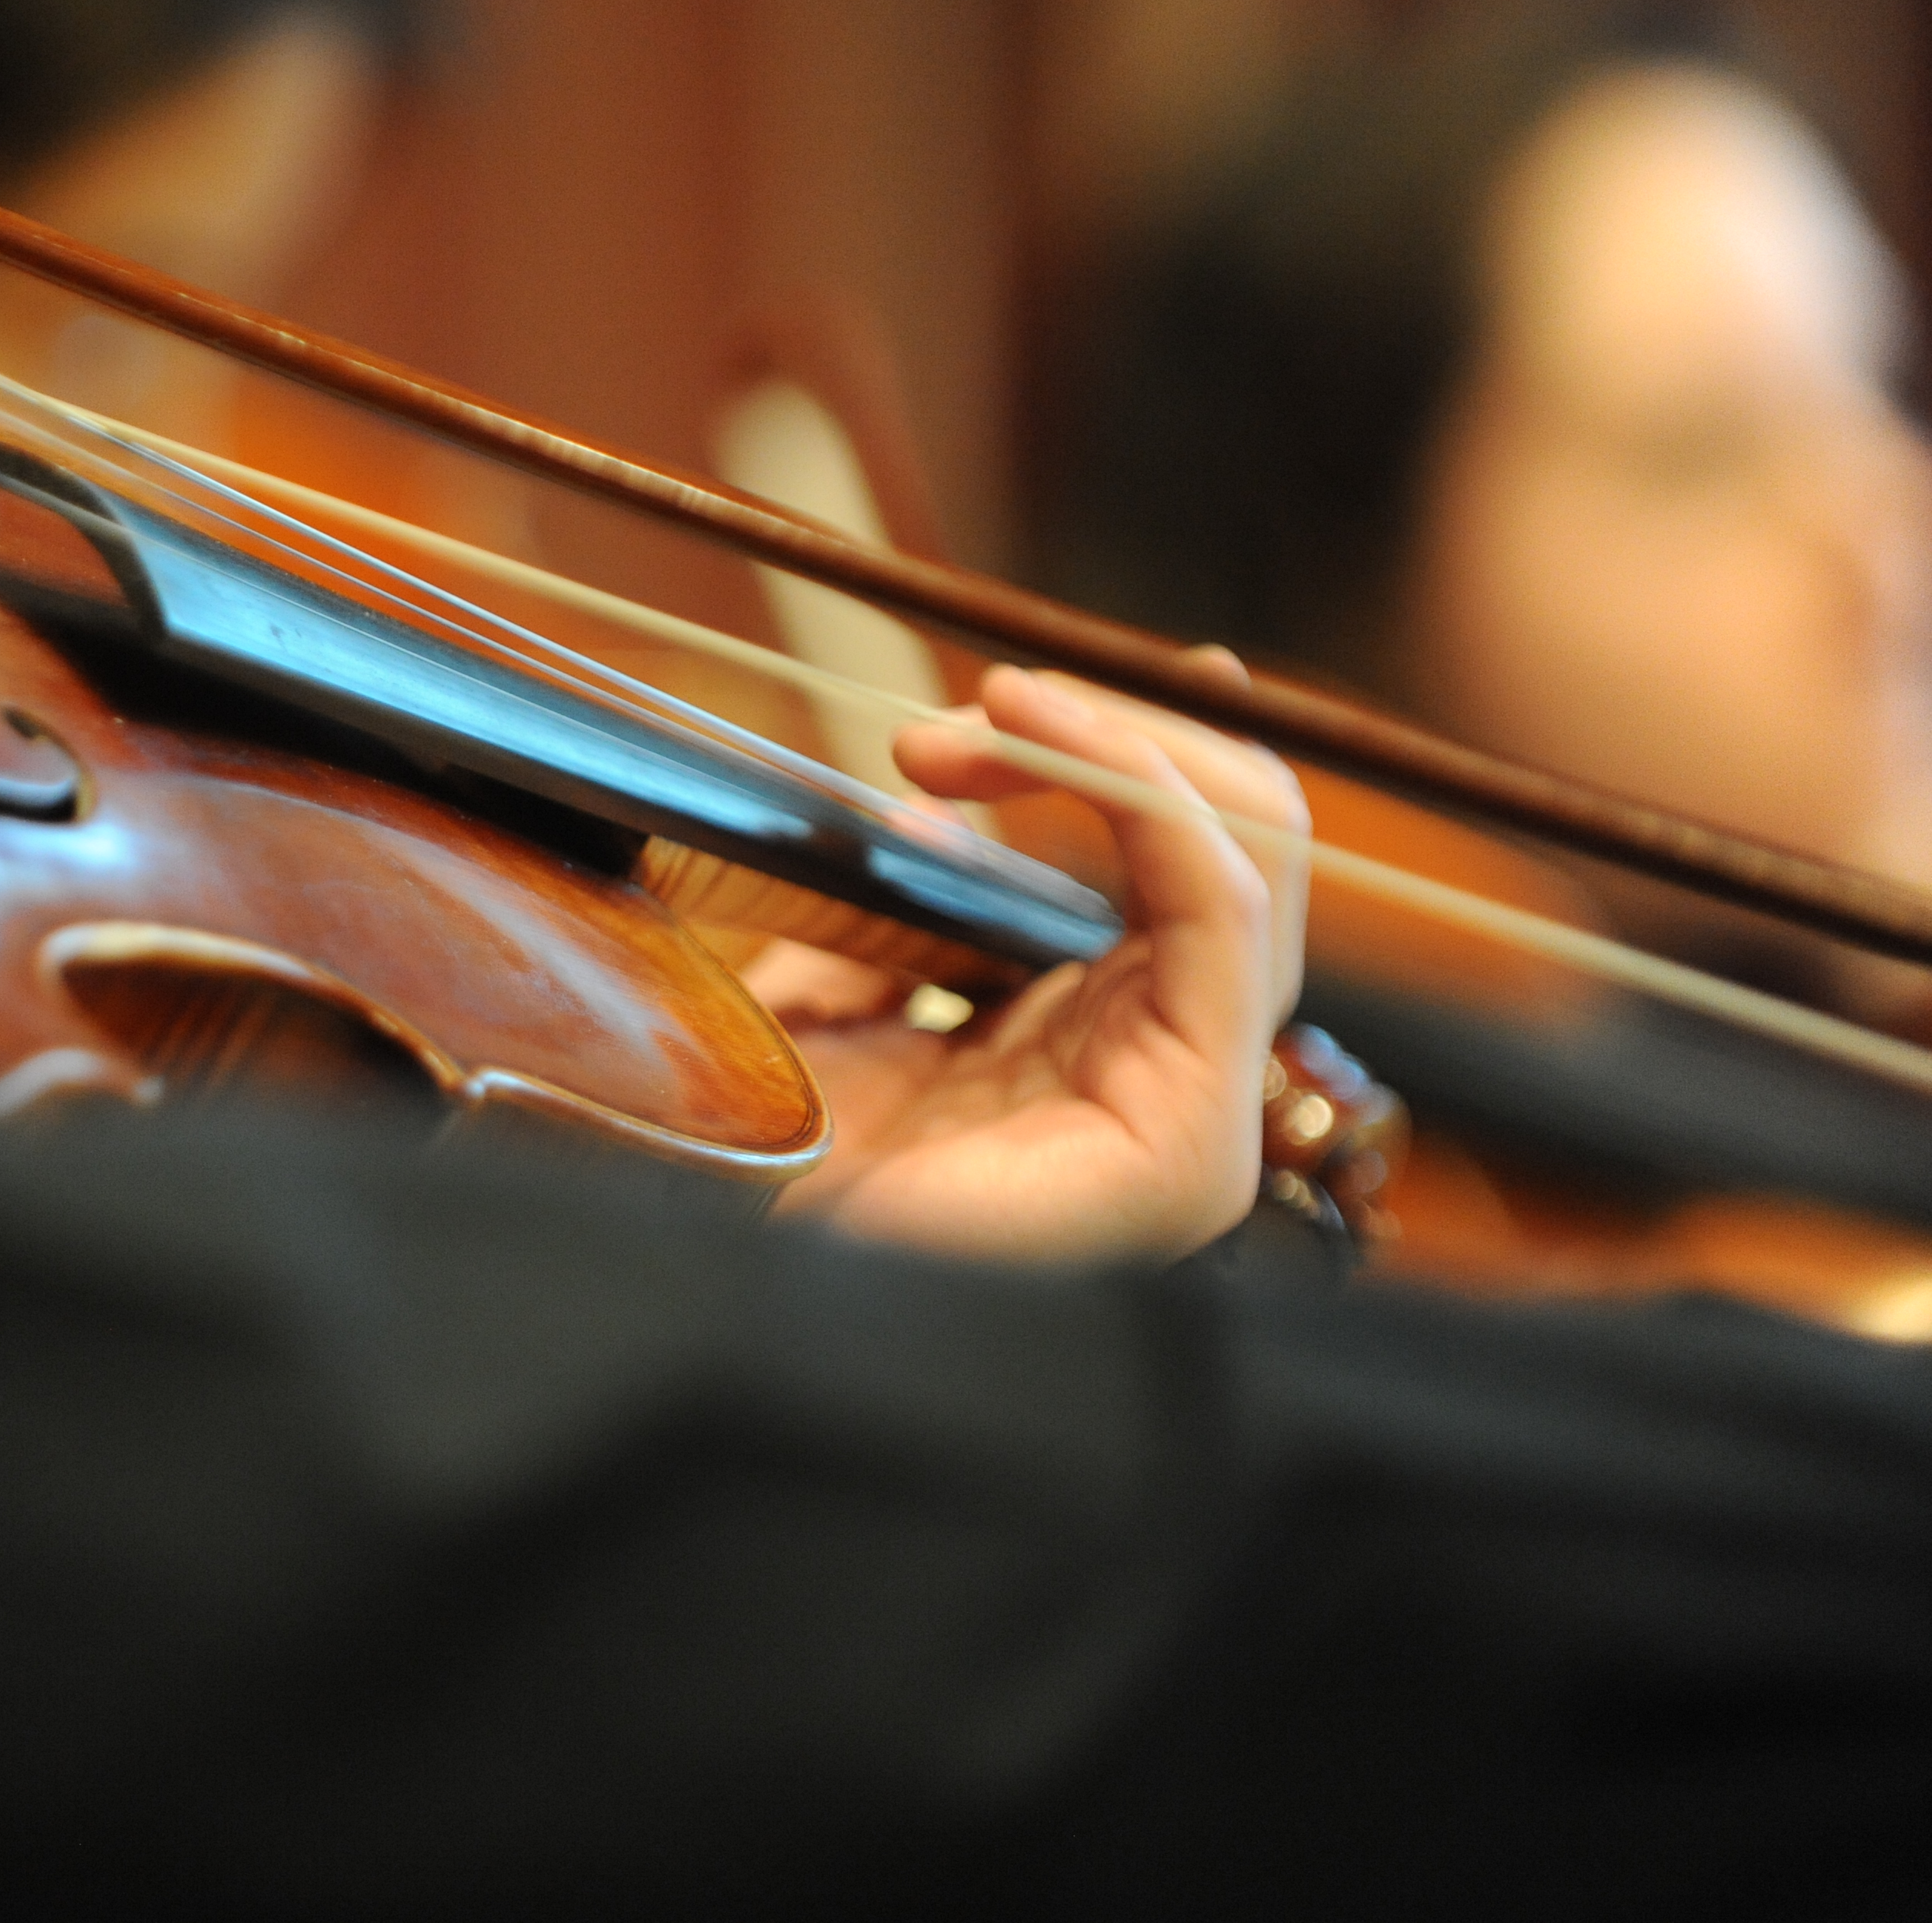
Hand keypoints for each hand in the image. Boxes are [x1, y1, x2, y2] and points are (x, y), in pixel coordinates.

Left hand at [750, 658, 1307, 1260]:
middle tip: (958, 716)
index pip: (1177, 854)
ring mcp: (1197, 1113)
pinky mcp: (1190, 1139)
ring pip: (1252, 851)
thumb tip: (938, 801)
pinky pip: (1222, 913)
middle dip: (1109, 731)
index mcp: (1100, 1043)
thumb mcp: (823, 994)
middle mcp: (1169, 1074)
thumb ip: (897, 906)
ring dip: (1117, 742)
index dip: (1115, 742)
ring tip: (980, 717)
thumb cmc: (764, 1175)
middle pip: (1233, 837)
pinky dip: (1146, 791)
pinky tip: (1046, 739)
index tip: (995, 690)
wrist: (727, 1289)